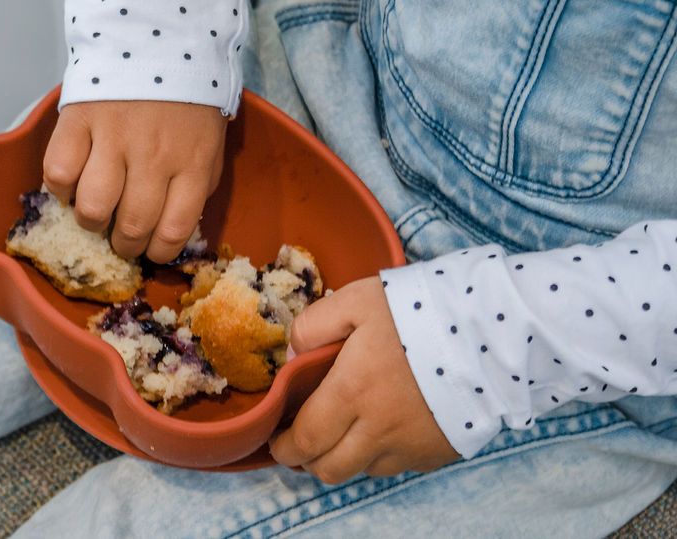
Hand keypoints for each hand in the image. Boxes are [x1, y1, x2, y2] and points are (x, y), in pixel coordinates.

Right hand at [42, 100, 226, 262]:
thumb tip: (175, 225)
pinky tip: (73, 182)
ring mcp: (114, 137)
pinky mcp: (78, 119)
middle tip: (122, 238)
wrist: (158, 34)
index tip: (151, 251)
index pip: (174, 230)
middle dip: (125, 244)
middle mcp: (154, 156)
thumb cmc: (188, 96)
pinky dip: (61, 188)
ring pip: (93, 208)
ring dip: (92, 221)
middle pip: (132, 226)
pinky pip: (58, 173)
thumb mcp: (211, 141)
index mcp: (192, 163)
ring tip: (95, 213)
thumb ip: (199, 183)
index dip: (159, 252)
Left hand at [270, 276, 458, 482]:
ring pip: (361, 471)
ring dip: (342, 459)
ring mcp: (411, 446)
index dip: (283, 446)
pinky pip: (397, 466)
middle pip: (327, 469)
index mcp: (352, 392)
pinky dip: (380, 456)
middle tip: (300, 443)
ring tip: (340, 435)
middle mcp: (378, 430)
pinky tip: (382, 429)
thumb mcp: (357, 299)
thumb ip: (314, 326)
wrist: (495, 332)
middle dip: (305, 460)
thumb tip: (293, 355)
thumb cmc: (421, 310)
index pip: (304, 439)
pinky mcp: (438, 452)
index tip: (276, 439)